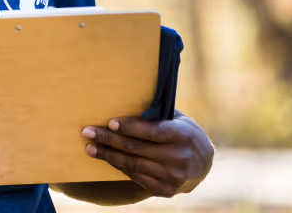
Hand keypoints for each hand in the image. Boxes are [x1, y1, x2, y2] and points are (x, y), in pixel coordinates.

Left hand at [82, 113, 213, 196]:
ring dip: (108, 155)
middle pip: (136, 148)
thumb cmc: (184, 134)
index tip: (110, 122)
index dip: (130, 127)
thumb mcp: (178, 120)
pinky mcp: (166, 189)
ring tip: (89, 147)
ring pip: (132, 164)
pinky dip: (119, 167)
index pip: (151, 131)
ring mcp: (172, 176)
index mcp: (183, 136)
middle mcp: (178, 157)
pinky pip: (136, 177)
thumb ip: (156, 115)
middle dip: (108, 139)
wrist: (204, 164)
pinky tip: (106, 158)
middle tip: (87, 132)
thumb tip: (125, 103)